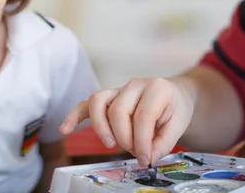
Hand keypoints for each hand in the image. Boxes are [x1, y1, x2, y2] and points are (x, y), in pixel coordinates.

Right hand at [59, 77, 195, 166]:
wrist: (174, 94)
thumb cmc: (175, 109)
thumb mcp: (179, 125)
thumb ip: (163, 143)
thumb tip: (145, 157)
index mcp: (156, 89)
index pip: (142, 116)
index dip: (142, 142)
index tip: (145, 159)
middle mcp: (135, 84)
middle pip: (118, 110)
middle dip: (124, 137)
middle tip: (134, 152)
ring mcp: (118, 89)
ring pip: (98, 101)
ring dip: (100, 126)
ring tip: (109, 144)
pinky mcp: (107, 97)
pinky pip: (86, 104)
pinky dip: (74, 116)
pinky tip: (65, 129)